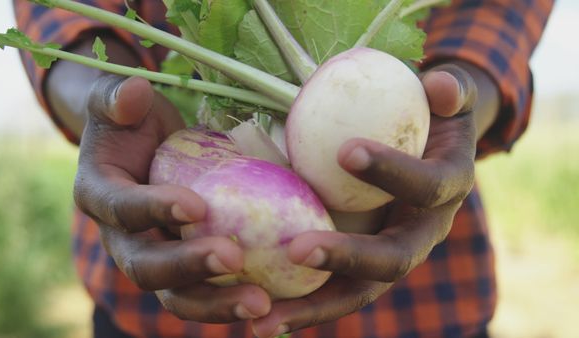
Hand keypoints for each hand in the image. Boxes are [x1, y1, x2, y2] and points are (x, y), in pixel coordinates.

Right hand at [73, 74, 270, 321]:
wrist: (137, 149)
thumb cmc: (130, 122)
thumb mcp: (117, 103)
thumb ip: (117, 97)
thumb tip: (136, 91)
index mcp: (98, 195)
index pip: (121, 209)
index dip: (154, 210)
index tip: (197, 207)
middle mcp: (120, 238)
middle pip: (145, 267)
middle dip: (188, 267)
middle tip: (233, 259)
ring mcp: (151, 259)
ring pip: (175, 296)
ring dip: (216, 303)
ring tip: (261, 304)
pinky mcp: (181, 270)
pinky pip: (203, 293)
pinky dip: (231, 301)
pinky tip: (271, 302)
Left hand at [251, 64, 482, 336]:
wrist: (433, 148)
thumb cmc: (433, 116)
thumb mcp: (451, 96)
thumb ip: (453, 90)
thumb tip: (441, 87)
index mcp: (446, 190)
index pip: (427, 187)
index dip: (393, 172)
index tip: (346, 150)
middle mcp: (423, 234)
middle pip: (392, 259)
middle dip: (346, 256)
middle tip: (297, 249)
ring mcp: (391, 256)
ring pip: (357, 292)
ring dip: (312, 308)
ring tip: (262, 320)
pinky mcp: (362, 266)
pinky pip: (331, 290)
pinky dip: (298, 307)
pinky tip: (255, 315)